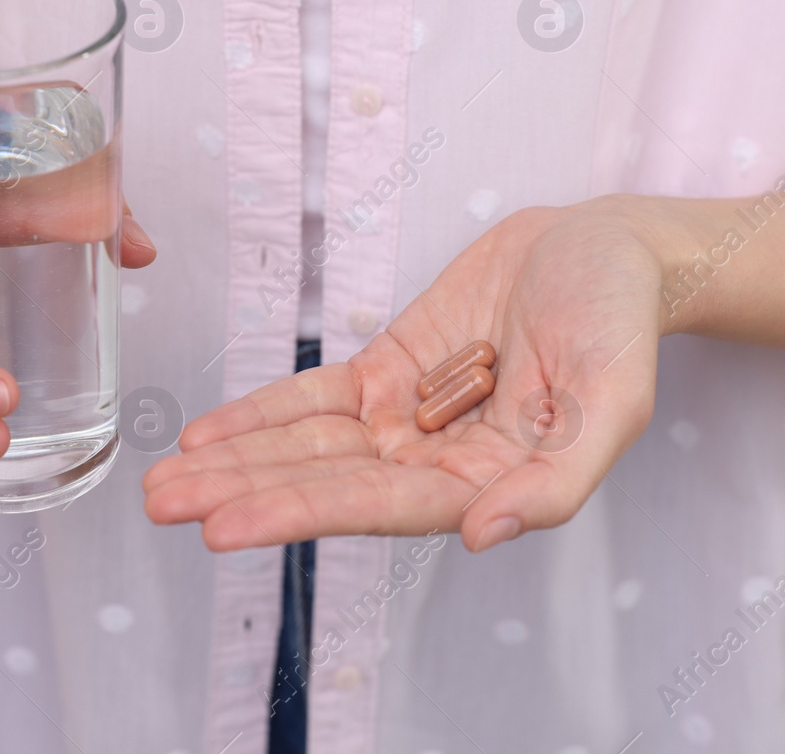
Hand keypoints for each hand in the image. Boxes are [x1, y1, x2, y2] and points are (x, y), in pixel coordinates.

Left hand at [143, 201, 665, 551]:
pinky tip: (209, 433)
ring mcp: (409, 415)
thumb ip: (556, 482)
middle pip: (325, 482)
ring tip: (163, 480)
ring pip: (309, 445)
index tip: (224, 527)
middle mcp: (439, 461)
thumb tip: (479, 535)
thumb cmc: (621, 324)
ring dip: (237, 461)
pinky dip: (263, 414)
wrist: (608, 250)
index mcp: (491, 483)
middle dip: (242, 494)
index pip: (381, 508)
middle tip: (163, 503)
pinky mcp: (390, 369)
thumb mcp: (616, 405)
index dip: (300, 515)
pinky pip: (317, 396)